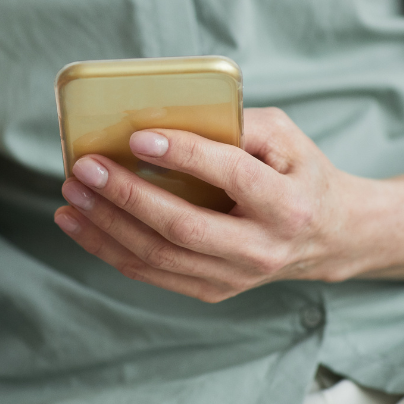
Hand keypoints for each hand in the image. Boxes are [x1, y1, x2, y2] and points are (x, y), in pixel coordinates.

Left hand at [55, 107, 372, 302]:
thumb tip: (171, 114)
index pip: (230, 176)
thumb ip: (238, 122)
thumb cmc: (299, 174)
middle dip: (126, 196)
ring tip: (72, 193)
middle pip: (183, 226)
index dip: (183, 155)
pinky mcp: (213, 290)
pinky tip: (80, 223)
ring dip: (106, 225)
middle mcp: (262, 248)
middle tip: (85, 167)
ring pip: (159, 256)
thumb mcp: (286, 137)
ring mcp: (236, 276)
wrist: (330, 237)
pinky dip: (109, 248)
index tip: (139, 136)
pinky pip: (152, 273)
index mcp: (287, 204)